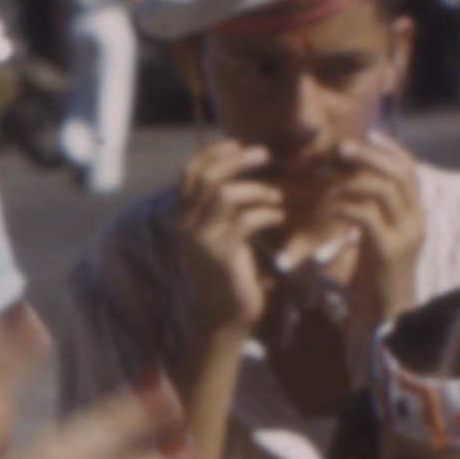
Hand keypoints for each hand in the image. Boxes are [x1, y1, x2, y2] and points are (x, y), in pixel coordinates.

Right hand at [172, 143, 282, 341]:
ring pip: (224, 195)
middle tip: (264, 155)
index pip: (188, 173)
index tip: (238, 143)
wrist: (224, 315)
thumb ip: (222, 207)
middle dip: (237, 161)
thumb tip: (242, 169)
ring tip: (276, 196)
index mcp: (182, 216)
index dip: (212, 153)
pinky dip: (265, 213)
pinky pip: (244, 221)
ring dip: (256, 190)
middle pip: (207, 178)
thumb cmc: (230, 271)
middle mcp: (185, 225)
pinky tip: (277, 217)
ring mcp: (200, 240)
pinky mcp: (220, 255)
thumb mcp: (220, 233)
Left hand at [315, 138, 427, 346]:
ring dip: (354, 179)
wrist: (388, 314)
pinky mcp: (388, 251)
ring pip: (385, 189)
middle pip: (399, 172)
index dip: (390, 147)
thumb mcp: (377, 234)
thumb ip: (372, 208)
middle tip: (342, 147)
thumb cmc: (376, 273)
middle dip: (370, 154)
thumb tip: (352, 179)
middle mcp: (416, 219)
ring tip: (331, 183)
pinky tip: (331, 211)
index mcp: (416, 213)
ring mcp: (405, 235)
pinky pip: (367, 217)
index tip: (368, 133)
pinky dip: (346, 207)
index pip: (410, 168)